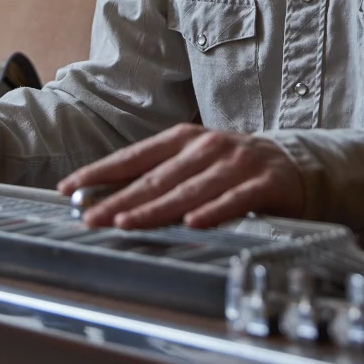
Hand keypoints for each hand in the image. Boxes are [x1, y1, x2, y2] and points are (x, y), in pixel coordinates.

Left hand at [56, 124, 304, 228]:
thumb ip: (159, 177)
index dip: (100, 172)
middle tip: (90, 217)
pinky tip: (193, 223)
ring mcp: (236, 163)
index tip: (70, 188)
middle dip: (119, 199)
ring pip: (189, 189)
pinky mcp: (263, 183)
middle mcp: (207, 147)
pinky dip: (213, 211)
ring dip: (156, 208)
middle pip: (157, 177)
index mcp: (184, 139)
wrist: (293, 165)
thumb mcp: (194, 163)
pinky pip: (234, 200)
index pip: (134, 157)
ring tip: (127, 222)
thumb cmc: (233, 167)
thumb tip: (108, 198)